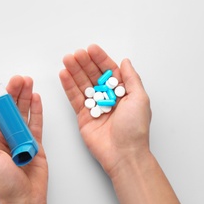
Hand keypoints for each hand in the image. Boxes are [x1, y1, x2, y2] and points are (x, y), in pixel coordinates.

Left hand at [0, 75, 47, 203]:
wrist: (23, 202)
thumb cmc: (3, 186)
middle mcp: (4, 139)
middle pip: (7, 111)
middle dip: (11, 94)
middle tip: (17, 80)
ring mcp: (21, 141)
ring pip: (22, 114)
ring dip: (24, 98)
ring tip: (28, 82)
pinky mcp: (35, 145)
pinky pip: (36, 125)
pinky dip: (36, 111)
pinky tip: (36, 99)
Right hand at [59, 44, 151, 177]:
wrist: (123, 154)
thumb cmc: (135, 128)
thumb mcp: (139, 98)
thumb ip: (131, 79)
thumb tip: (125, 62)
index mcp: (123, 93)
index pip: (110, 71)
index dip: (100, 59)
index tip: (91, 49)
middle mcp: (108, 98)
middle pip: (94, 76)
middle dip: (85, 64)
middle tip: (76, 54)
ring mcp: (95, 107)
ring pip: (83, 85)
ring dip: (75, 71)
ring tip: (67, 59)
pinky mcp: (83, 116)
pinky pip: (75, 99)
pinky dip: (69, 86)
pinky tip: (64, 75)